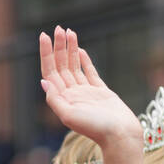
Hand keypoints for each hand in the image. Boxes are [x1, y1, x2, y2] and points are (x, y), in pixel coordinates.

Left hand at [38, 25, 141, 150]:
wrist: (120, 135)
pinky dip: (84, 61)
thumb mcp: (69, 115)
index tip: (44, 36)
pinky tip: (81, 50)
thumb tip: (43, 81)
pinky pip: (89, 73)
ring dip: (70, 50)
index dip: (46, 54)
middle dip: (58, 47)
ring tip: (68, 32)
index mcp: (63, 99)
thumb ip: (55, 100)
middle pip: (61, 66)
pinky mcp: (101, 92)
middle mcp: (72, 95)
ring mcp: (86, 93)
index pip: (51, 72)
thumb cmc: (96, 128)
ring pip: (74, 67)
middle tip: (58, 28)